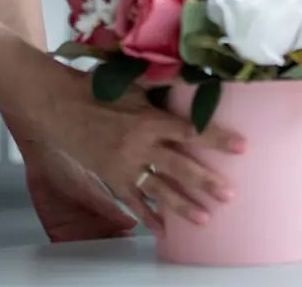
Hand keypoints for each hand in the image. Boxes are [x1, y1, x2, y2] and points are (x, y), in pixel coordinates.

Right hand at [34, 67, 246, 234]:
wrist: (60, 107)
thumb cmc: (99, 89)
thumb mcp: (134, 82)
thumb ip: (164, 82)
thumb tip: (192, 71)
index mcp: (150, 119)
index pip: (191, 131)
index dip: (217, 139)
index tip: (241, 147)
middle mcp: (141, 147)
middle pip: (180, 167)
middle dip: (205, 182)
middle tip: (228, 195)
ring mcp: (126, 166)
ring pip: (159, 190)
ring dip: (182, 206)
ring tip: (205, 219)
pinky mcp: (112, 178)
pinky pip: (133, 201)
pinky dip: (147, 216)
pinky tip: (162, 230)